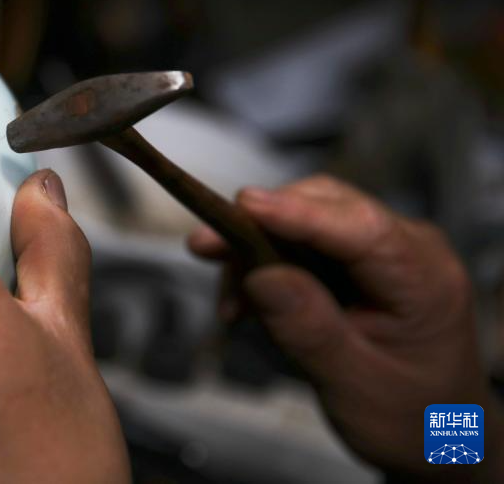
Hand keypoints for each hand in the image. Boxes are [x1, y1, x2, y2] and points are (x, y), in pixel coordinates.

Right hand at [189, 176, 501, 480]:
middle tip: (205, 249)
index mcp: (424, 279)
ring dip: (257, 249)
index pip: (360, 227)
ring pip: (305, 217)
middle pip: (326, 206)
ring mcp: (385, 248)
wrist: (436, 436)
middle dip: (260, 225)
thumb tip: (258, 276)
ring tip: (231, 303)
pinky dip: (267, 262)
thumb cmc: (408, 417)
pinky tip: (247, 302)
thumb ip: (308, 329)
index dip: (298, 212)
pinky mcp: (361, 258)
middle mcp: (410, 247)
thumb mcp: (353, 384)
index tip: (244, 206)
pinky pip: (303, 241)